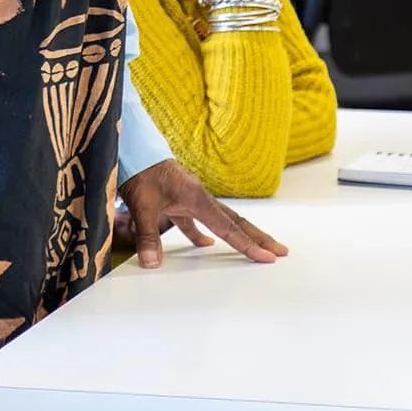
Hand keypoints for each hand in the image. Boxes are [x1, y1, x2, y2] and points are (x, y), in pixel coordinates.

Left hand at [117, 159, 285, 270]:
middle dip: (258, 237)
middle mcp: (200, 197)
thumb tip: (152, 263)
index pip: (229, 228)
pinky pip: (197, 221)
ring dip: (238, 235)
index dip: (248, 245)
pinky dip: (203, 234)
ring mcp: (190, 198)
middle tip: (281, 250)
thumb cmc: (140, 170)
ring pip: (222, 220)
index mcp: (197, 198)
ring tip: (254, 248)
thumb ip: (147, 236)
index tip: (268, 257)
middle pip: (236, 221)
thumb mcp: (142, 204)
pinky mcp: (177, 200)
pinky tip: (206, 244)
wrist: (131, 147)